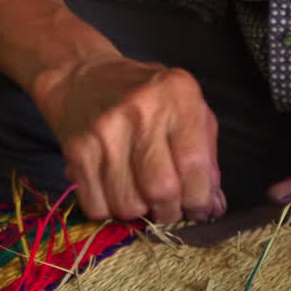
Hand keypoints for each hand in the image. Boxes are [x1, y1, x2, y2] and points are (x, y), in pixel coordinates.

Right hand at [36, 56, 224, 223]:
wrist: (84, 77)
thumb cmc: (147, 97)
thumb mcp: (188, 109)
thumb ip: (207, 156)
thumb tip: (213, 206)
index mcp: (177, 96)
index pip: (195, 165)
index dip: (200, 199)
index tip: (199, 210)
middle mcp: (140, 111)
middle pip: (161, 190)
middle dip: (171, 212)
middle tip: (170, 209)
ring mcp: (104, 131)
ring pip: (128, 205)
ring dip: (140, 214)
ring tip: (142, 198)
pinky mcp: (76, 150)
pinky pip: (97, 206)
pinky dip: (110, 211)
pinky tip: (116, 193)